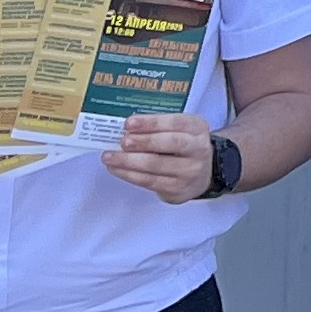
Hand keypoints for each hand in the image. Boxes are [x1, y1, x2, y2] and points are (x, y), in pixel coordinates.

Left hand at [102, 115, 220, 204]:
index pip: (176, 122)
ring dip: (129, 161)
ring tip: (109, 157)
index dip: (152, 122)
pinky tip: (115, 168)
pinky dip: (129, 174)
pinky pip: (149, 181)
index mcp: (197, 128)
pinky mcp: (178, 188)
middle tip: (122, 142)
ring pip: (156, 165)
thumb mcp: (177, 130)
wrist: (201, 174)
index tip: (129, 123)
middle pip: (172, 143)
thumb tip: (125, 130)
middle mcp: (198, 149)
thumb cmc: (181, 147)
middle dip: (143, 142)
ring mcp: (190, 171)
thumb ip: (156, 128)